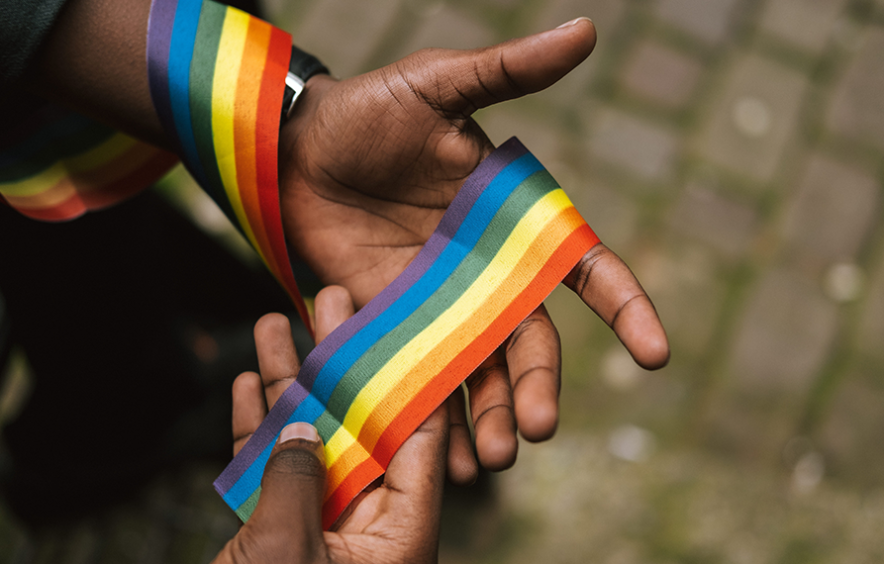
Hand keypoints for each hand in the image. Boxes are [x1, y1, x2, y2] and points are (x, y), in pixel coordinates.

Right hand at [216, 286, 447, 563]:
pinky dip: (258, 429)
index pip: (419, 439)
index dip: (408, 377)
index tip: (401, 322)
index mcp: (398, 534)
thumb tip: (302, 430)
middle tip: (330, 298)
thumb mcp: (289, 550)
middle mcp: (367, 525)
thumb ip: (300, 482)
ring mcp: (320, 527)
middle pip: (359, 426)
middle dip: (340, 362)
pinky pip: (270, 471)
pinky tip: (248, 381)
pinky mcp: (275, 534)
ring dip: (288, 383)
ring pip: (308, 440)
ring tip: (272, 321)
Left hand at [278, 18, 668, 479]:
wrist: (295, 147)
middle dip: (536, 387)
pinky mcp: (390, 326)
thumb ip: (507, 71)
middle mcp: (487, 275)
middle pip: (529, 342)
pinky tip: (429, 456)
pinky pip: (416, 378)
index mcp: (514, 224)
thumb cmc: (371, 110)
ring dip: (487, 419)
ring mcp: (440, 307)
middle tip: (533, 430)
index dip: (626, 308)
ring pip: (477, 374)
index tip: (656, 352)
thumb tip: (587, 30)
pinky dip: (427, 417)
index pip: (585, 268)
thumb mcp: (439, 86)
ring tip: (486, 462)